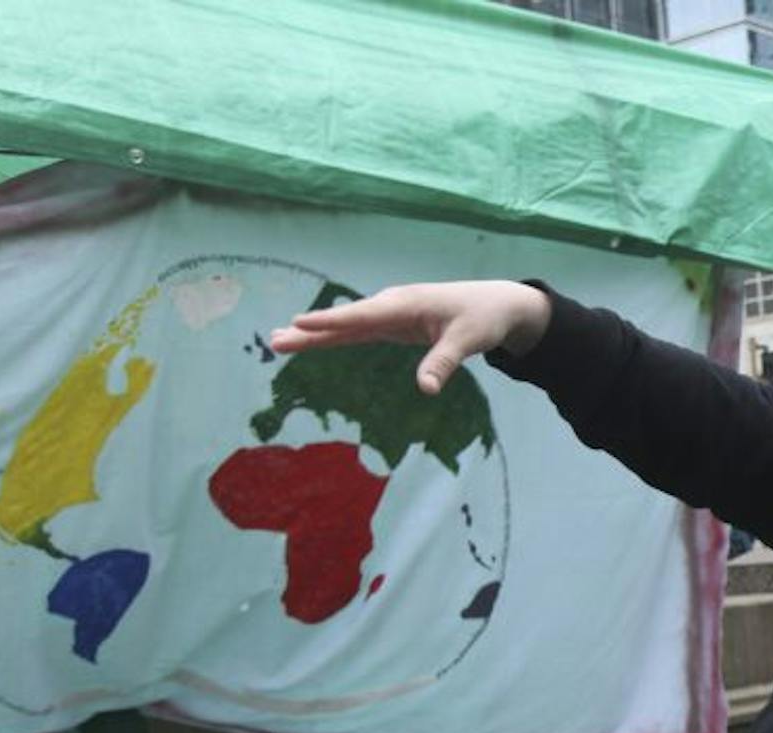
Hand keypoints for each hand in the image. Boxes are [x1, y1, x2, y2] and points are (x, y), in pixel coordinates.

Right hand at [269, 281, 553, 394]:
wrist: (497, 304)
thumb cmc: (483, 319)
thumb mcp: (468, 341)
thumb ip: (444, 362)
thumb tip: (426, 389)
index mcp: (406, 304)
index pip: (363, 315)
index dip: (332, 321)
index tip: (300, 323)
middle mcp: (391, 306)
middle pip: (345, 321)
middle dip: (311, 331)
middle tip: (274, 340)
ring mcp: (390, 314)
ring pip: (346, 326)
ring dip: (314, 334)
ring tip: (278, 341)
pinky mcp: (392, 325)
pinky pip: (357, 331)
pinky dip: (333, 336)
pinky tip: (310, 341)